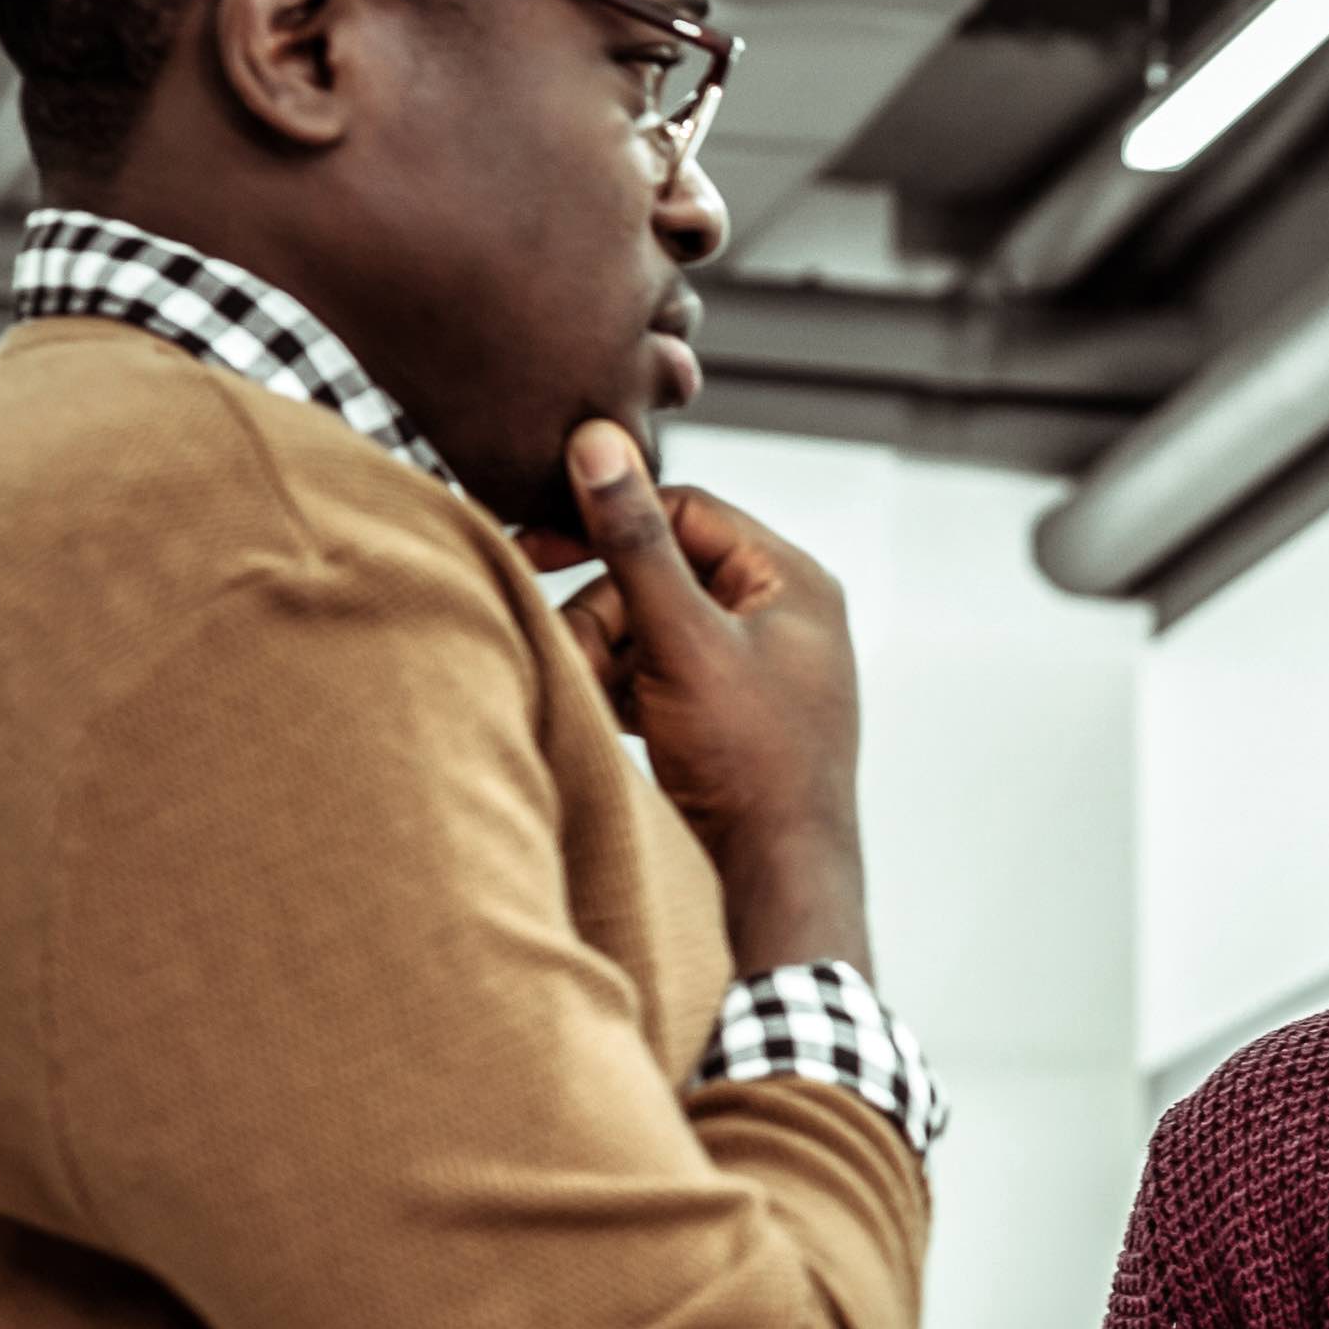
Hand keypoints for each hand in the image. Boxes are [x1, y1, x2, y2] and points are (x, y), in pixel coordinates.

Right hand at [548, 425, 866, 973]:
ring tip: (588, 698)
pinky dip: (618, 695)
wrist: (773, 886)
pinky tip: (599, 721)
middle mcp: (780, 619)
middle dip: (603, 615)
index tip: (536, 544)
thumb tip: (597, 442)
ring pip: (647, 631)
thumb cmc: (749, 764)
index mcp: (792, 583)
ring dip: (603, 659)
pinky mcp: (722, 719)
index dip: (609, 521)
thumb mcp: (683, 640)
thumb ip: (635, 542)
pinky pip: (652, 680)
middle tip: (574, 656)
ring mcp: (752, 672)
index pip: (685, 511)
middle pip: (657, 574)